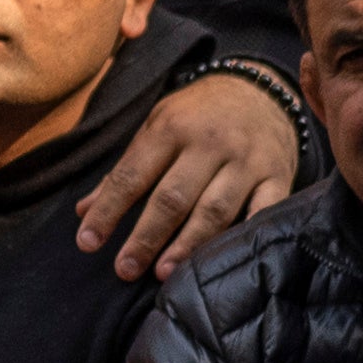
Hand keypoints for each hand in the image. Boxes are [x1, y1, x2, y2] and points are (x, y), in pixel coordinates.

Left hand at [78, 69, 307, 281]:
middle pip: (173, 198)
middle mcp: (210, 143)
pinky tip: (226, 259)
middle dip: (146, 236)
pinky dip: (246, 234)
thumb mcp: (158, 126)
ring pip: (215, 210)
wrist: (262, 89)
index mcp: (172, 128)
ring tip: (163, 272)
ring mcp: (247, 161)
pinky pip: (264, 210)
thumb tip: (84, 211)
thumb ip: (125, 169)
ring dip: (188, 244)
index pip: (132, 175)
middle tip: (125, 268)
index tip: (88, 241)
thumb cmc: (200, 114)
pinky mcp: (278, 176)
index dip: (108, 210)